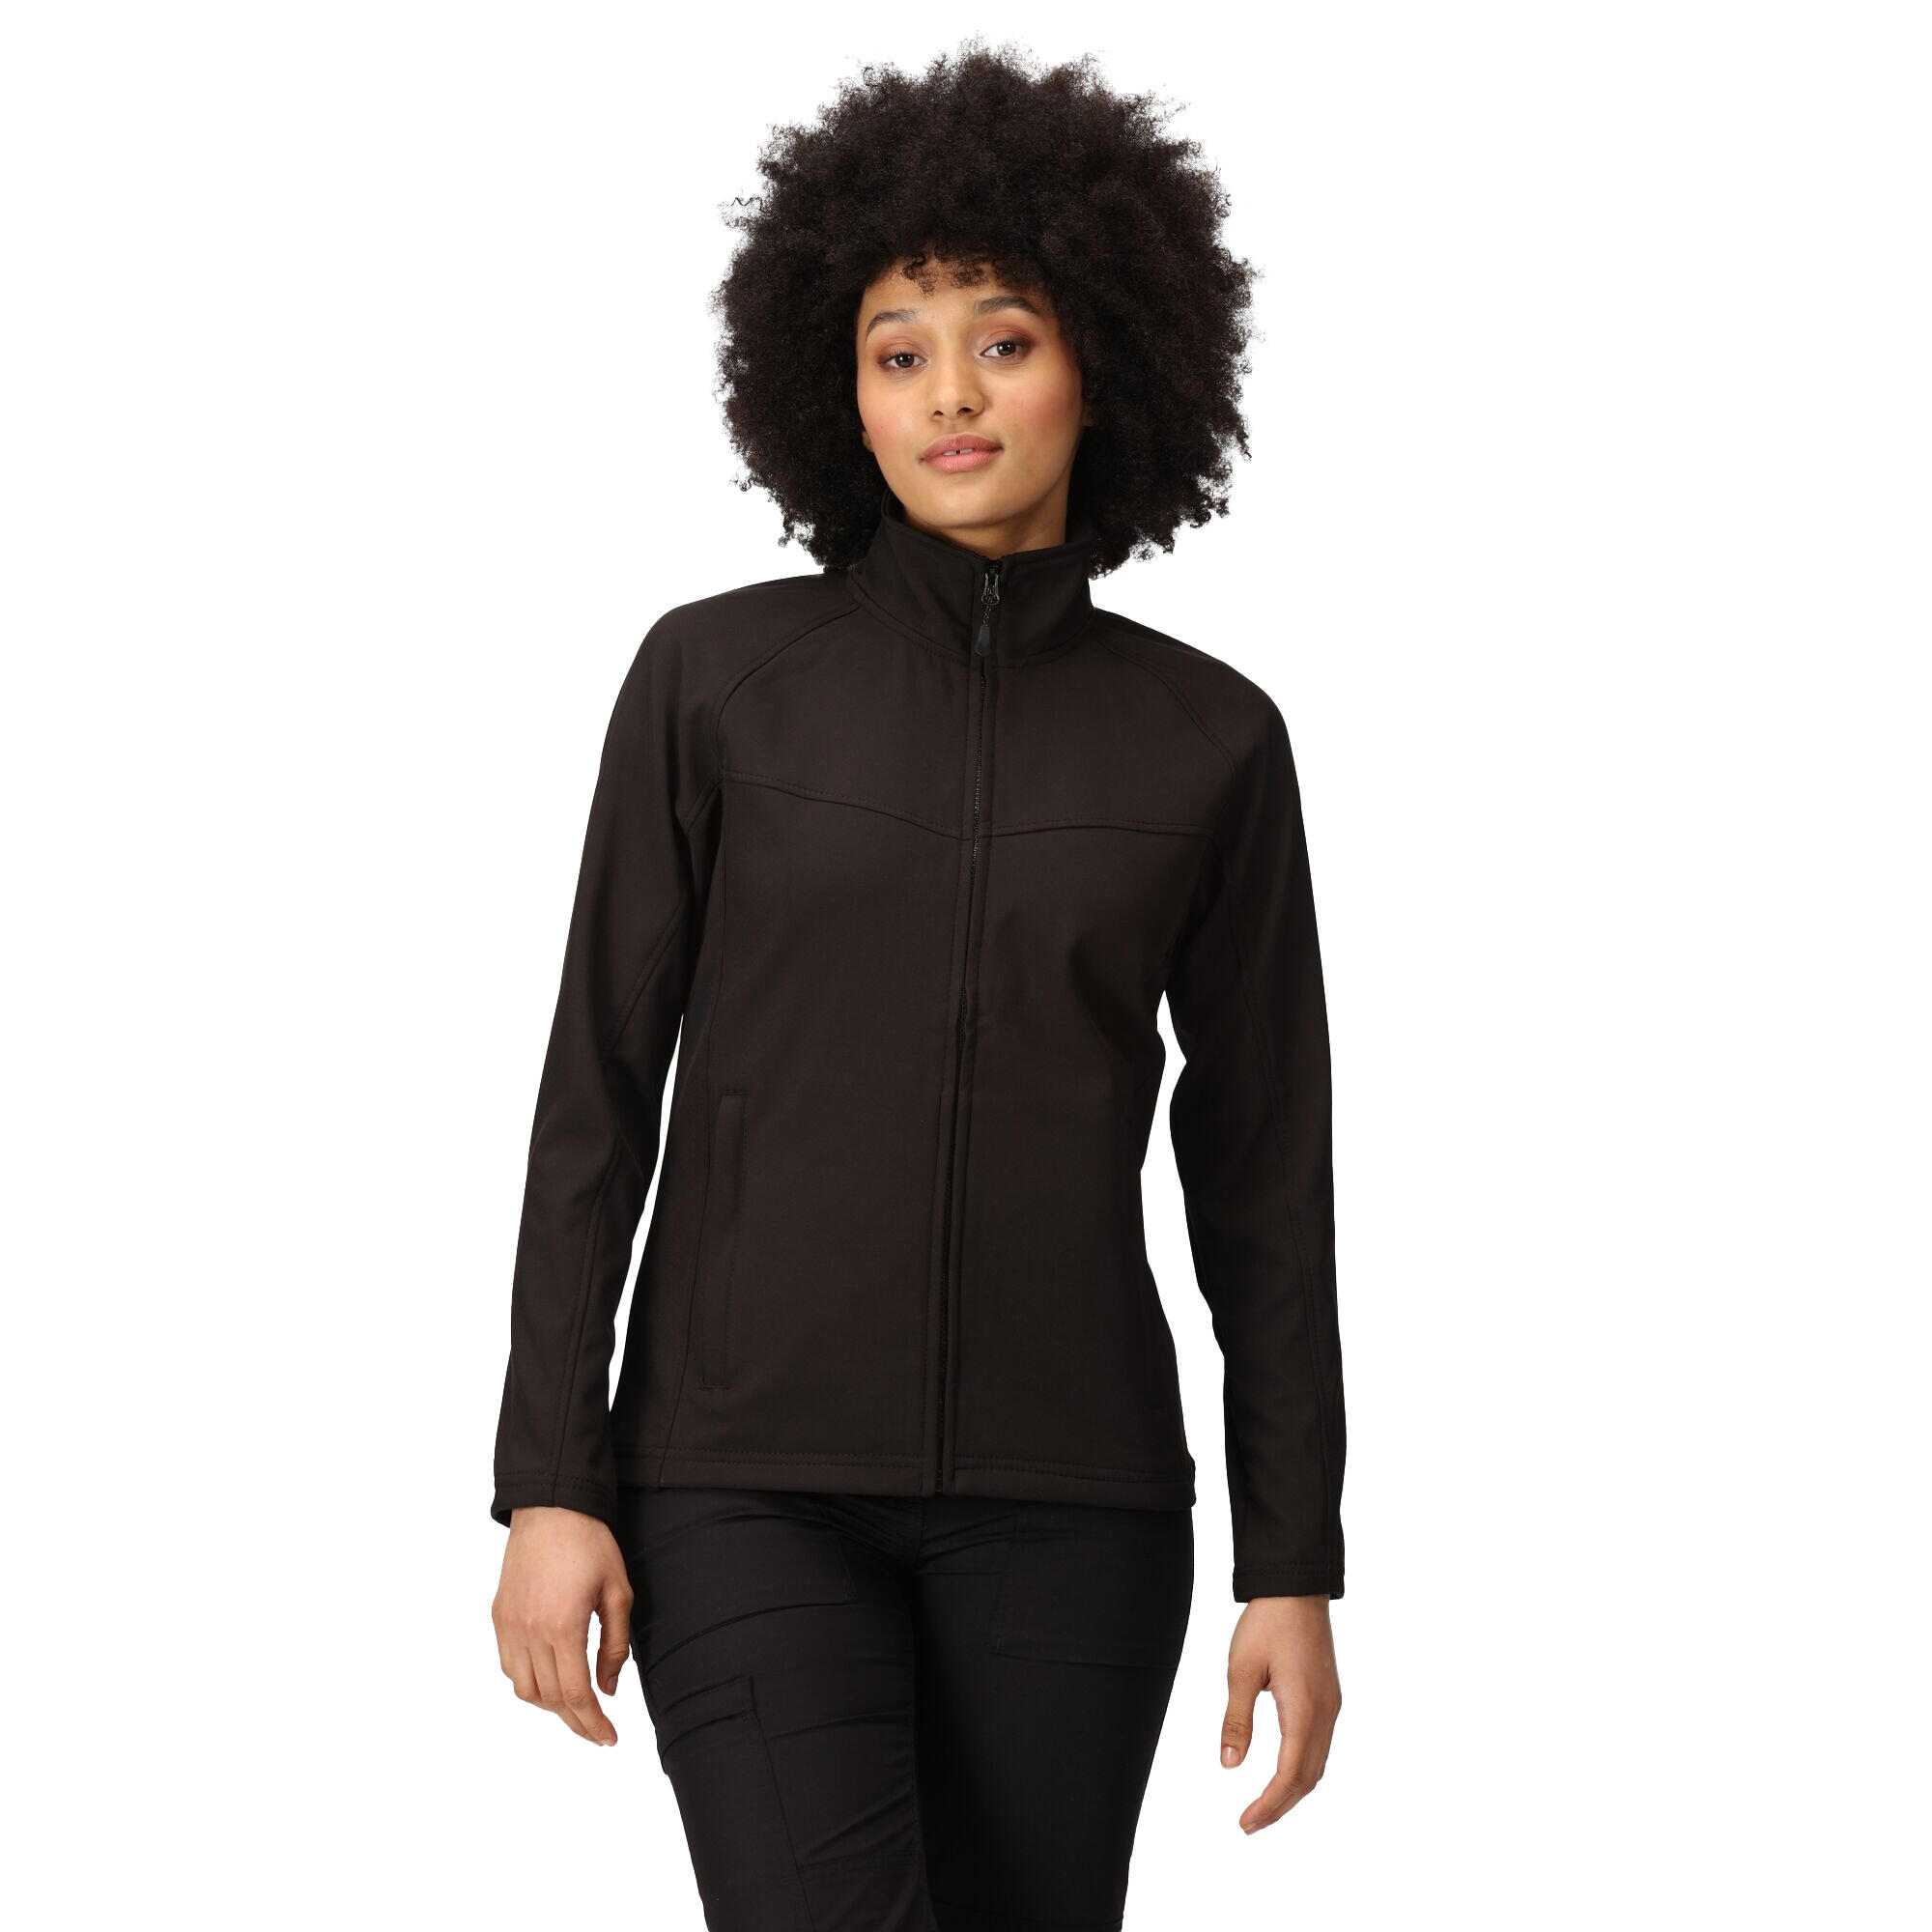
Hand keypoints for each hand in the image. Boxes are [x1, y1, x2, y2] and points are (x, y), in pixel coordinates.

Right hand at [492, 1505, 633, 1745]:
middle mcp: (529, 1631)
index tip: (608, 1738)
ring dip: (549, 1705)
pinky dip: (528, 1681)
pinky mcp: (498, 1615)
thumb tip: (608, 1688)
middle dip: (576, 1721)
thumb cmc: (591, 1543)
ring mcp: (509, 1625)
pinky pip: (509, 1665)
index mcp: (562, 1626)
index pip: (575, 1695)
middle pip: (549, 1699)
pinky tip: (549, 1677)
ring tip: (575, 1705)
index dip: (593, 1723)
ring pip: (524, 1689)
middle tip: (598, 1730)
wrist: (552, 1506)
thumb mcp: (618, 1592)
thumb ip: (614, 1644)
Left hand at [1220, 1594, 1340, 1831]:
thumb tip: (1228, 1765)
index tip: (1246, 1823)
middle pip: (1308, 1778)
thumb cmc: (1267, 1622)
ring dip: (1293, 1790)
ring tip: (1264, 1806)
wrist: (1296, 1586)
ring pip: (1318, 1764)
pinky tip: (1283, 1771)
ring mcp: (1331, 1705)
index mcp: (1304, 1710)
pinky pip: (1320, 1745)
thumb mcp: (1240, 1669)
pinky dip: (1302, 1768)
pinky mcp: (1329, 1695)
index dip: (1269, 1805)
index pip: (1289, 1775)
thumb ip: (1236, 1719)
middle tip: (1250, 1824)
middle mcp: (1325, 1713)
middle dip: (1280, 1806)